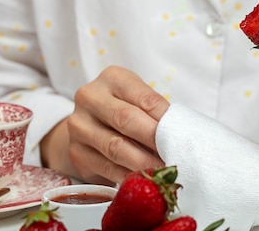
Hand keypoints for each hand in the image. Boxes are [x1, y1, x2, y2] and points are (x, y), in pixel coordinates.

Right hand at [41, 65, 169, 183]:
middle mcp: (90, 97)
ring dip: (144, 163)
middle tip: (175, 156)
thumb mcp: (138, 99)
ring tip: (164, 171)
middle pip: (126, 120)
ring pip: (116, 148)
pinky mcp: (76, 153)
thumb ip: (155, 112)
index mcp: (112, 78)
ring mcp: (79, 126)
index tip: (182, 137)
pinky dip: (129, 176)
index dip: (165, 120)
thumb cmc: (123, 108)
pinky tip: (145, 180)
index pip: (145, 98)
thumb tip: (178, 136)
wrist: (86, 124)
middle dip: (154, 141)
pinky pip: (107, 168)